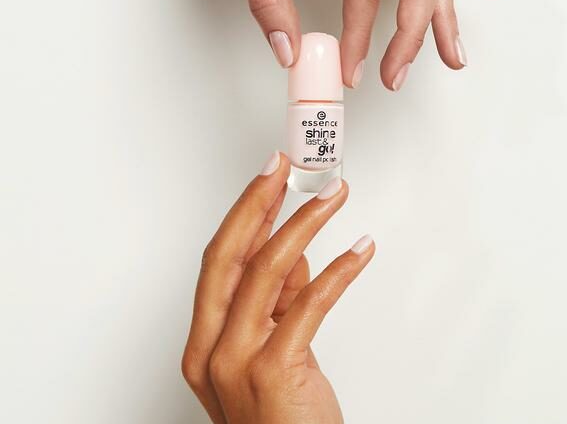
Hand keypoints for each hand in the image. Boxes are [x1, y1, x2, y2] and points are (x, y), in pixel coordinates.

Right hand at [182, 152, 374, 423]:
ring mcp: (236, 362)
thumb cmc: (282, 418)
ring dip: (305, 223)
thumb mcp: (273, 350)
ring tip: (333, 197)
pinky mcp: (273, 373)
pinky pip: (309, 304)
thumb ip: (278, 302)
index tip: (266, 179)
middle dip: (259, 202)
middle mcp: (211, 349)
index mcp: (206, 342)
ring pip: (267, 270)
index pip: (220, 260)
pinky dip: (338, 269)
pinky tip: (359, 249)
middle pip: (230, 255)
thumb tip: (293, 250)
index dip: (243, 213)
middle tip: (284, 168)